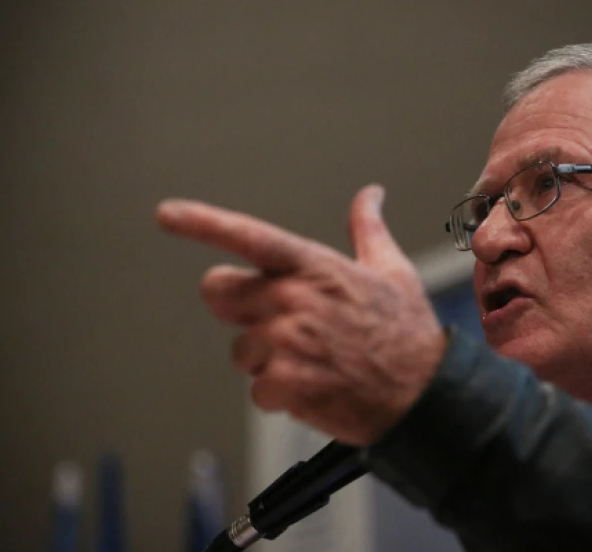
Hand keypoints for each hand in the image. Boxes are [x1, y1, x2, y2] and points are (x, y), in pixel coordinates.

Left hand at [155, 184, 446, 445]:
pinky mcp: (284, 385)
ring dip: (268, 361)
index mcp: (314, 266)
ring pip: (241, 350)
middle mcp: (292, 299)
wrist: (425, 396)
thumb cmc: (408, 333)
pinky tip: (316, 388)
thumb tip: (370, 194)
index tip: (166, 214)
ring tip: (315, 362)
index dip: (203, 222)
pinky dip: (281, 397)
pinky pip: (257, 391)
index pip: (249, 236)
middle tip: (279, 323)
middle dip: (240, 308)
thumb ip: (368, 229)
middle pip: (219, 293)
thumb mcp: (392, 271)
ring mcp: (285, 342)